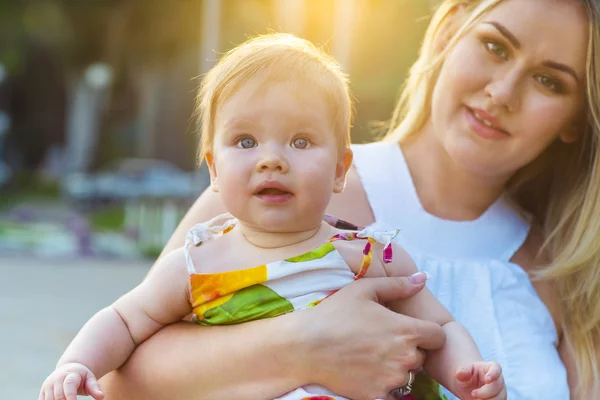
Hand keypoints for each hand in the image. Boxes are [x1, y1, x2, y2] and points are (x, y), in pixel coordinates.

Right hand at [39, 363, 103, 399]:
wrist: (68, 369)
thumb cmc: (82, 377)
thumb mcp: (90, 379)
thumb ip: (94, 387)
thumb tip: (101, 397)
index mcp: (70, 374)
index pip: (69, 385)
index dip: (71, 397)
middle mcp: (56, 379)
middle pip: (58, 396)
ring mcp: (47, 386)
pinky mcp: (42, 392)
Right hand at [297, 273, 446, 399]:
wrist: (306, 347)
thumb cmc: (334, 314)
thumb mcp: (364, 290)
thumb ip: (397, 285)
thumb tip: (422, 278)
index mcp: (406, 330)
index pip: (438, 336)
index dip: (427, 332)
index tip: (409, 329)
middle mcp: (405, 358)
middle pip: (422, 356)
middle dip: (409, 349)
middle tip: (382, 340)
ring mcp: (392, 380)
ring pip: (408, 375)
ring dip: (396, 367)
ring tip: (371, 355)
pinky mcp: (378, 396)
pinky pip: (392, 392)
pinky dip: (383, 384)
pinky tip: (364, 371)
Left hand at [455, 362, 506, 399]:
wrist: (469, 387)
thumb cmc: (467, 376)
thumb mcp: (463, 372)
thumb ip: (463, 371)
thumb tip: (459, 373)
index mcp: (491, 368)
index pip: (496, 369)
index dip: (493, 374)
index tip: (487, 379)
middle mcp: (499, 379)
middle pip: (497, 386)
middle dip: (485, 392)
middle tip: (473, 394)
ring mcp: (501, 391)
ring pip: (500, 397)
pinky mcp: (500, 399)